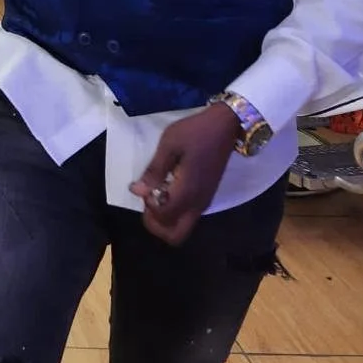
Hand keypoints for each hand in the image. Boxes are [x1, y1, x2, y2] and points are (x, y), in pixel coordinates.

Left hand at [130, 104, 239, 245]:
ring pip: (183, 228)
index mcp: (188, 191)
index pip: (164, 218)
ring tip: (157, 193)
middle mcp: (198, 203)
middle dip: (157, 226)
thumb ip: (154, 171)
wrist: (225, 126)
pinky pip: (189, 216)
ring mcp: (204, 201)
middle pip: (175, 236)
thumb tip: (137, 191)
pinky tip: (169, 188)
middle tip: (149, 201)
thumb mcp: (169, 145)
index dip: (149, 209)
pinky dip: (175, 212)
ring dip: (166, 219)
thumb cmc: (195, 132)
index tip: (146, 188)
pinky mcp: (207, 196)